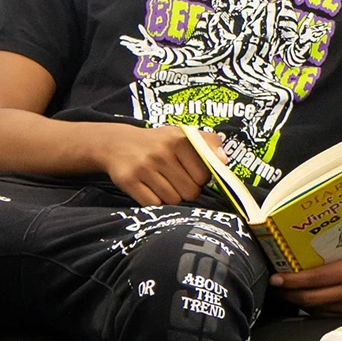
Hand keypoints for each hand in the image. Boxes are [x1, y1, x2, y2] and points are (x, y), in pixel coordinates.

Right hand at [94, 124, 212, 206]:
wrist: (117, 143)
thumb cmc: (159, 143)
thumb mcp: (183, 135)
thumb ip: (209, 143)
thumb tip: (225, 161)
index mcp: (179, 140)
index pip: (204, 176)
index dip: (200, 179)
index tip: (190, 173)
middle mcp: (161, 152)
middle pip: (190, 192)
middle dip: (186, 191)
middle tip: (175, 180)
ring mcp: (143, 167)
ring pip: (173, 201)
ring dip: (171, 197)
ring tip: (161, 183)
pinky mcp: (128, 180)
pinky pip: (154, 205)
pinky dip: (155, 202)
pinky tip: (150, 189)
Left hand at [270, 243, 341, 316]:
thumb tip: (320, 240)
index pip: (316, 278)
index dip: (293, 280)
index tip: (276, 276)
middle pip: (310, 298)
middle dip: (288, 293)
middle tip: (274, 285)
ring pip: (317, 308)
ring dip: (298, 302)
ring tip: (285, 292)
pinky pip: (328, 314)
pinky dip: (313, 308)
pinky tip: (305, 301)